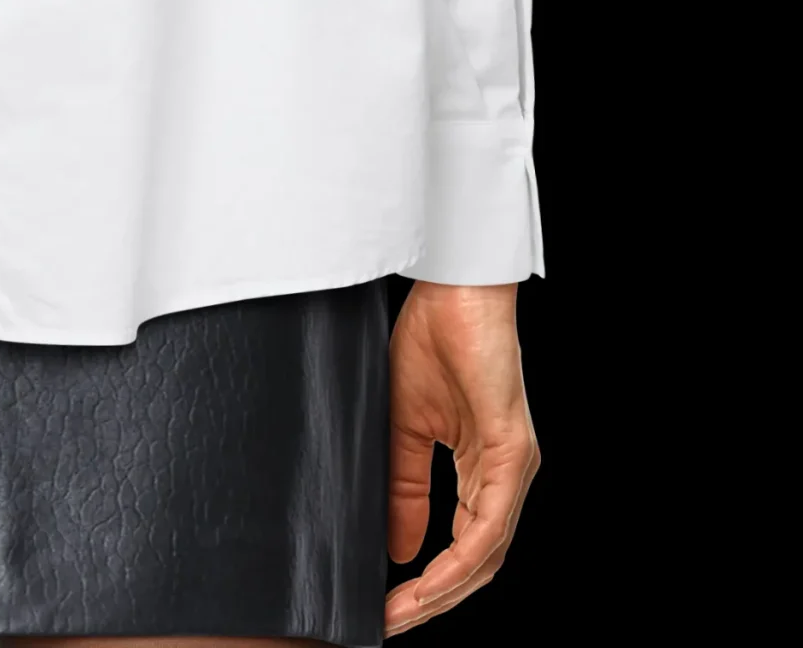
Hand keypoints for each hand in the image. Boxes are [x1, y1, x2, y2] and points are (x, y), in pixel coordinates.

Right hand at [384, 281, 538, 633]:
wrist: (451, 288)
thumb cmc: (431, 338)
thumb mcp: (403, 424)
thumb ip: (404, 487)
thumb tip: (400, 548)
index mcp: (483, 468)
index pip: (464, 547)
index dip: (429, 583)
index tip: (388, 606)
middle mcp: (506, 476)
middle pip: (479, 564)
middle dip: (433, 601)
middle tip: (390, 624)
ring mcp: (514, 468)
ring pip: (487, 555)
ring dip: (443, 592)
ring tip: (401, 612)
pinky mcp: (511, 453)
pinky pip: (490, 525)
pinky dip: (459, 560)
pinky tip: (430, 578)